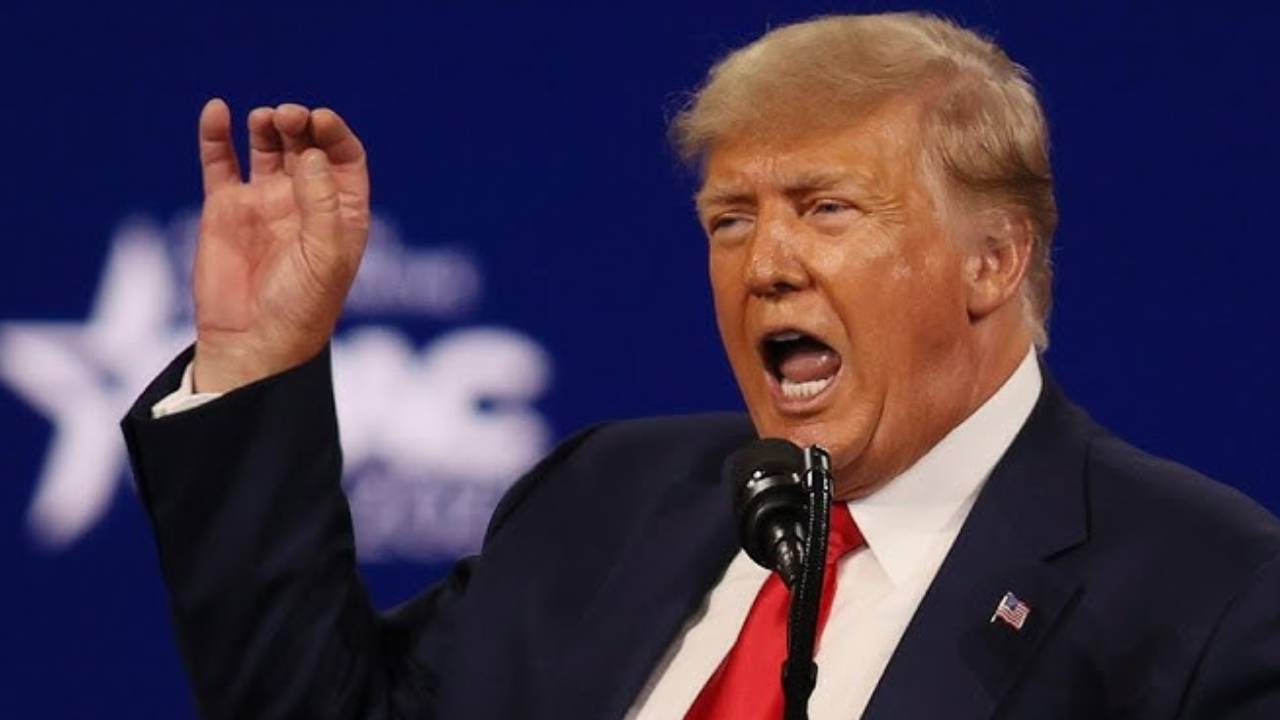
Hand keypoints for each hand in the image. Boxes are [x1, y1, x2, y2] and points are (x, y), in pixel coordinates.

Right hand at [190, 99, 369, 391]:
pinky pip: (220, 162)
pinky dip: (217, 135)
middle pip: (307, 145)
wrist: (252, 341)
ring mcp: (264, 202)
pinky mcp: (225, 208)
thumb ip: (321, 202)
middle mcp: (305, 201)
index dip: (334, 133)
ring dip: (267, 125)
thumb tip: (311, 153)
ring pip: (268, 147)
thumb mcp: (326, 257)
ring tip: (264, 120)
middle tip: (288, 116)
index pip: (345, 158)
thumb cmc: (301, 306)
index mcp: (340, 212)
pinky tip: (216, 110)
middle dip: (300, 123)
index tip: (319, 119)